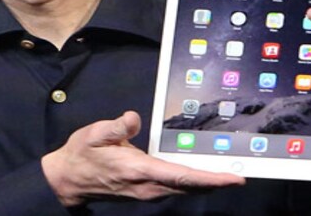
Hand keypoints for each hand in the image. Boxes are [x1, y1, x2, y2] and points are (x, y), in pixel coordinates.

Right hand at [41, 111, 244, 206]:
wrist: (68, 180)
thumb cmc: (82, 155)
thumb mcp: (94, 134)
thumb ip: (117, 126)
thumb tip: (133, 118)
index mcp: (139, 171)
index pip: (183, 176)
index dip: (211, 179)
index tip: (234, 178)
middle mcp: (147, 186)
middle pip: (191, 187)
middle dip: (217, 182)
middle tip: (242, 173)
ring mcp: (147, 191)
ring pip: (185, 189)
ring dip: (207, 183)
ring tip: (229, 173)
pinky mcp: (145, 190)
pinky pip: (176, 188)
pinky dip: (193, 183)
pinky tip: (202, 174)